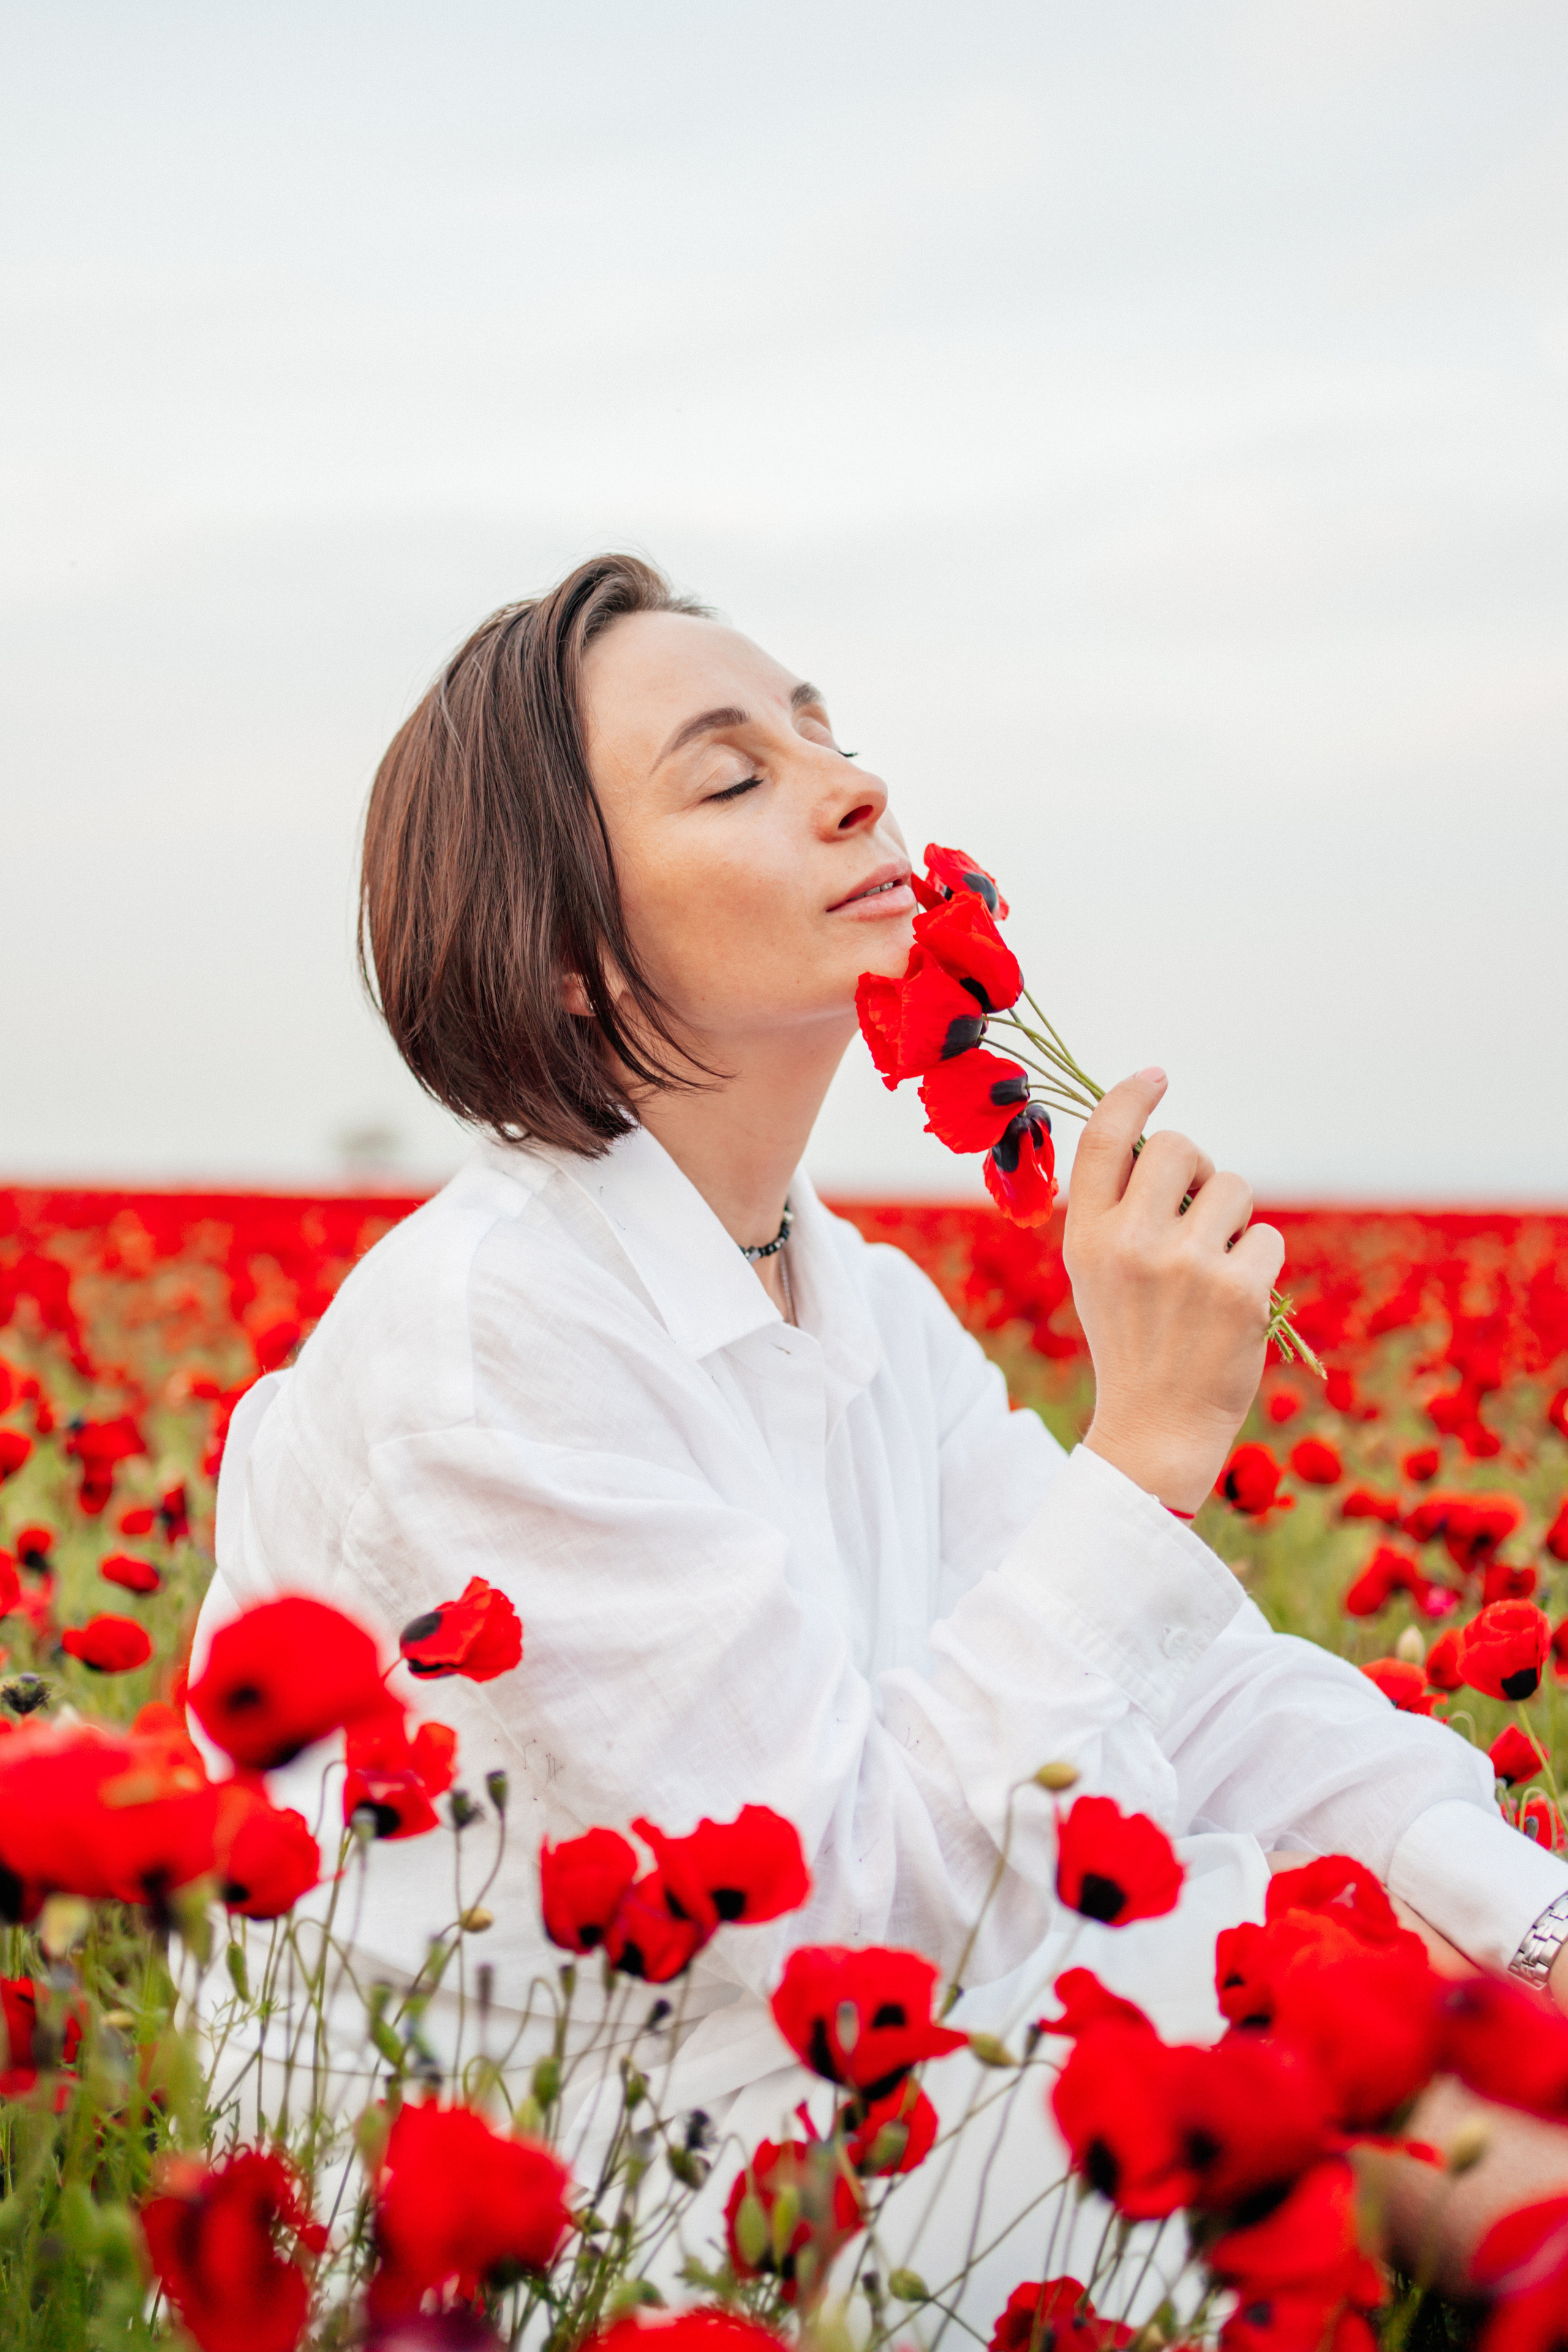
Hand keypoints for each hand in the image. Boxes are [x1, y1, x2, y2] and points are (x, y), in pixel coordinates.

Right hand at [1064, 1067, 1284, 1513]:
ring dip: (1233, 1217)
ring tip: (1214, 1264)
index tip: (1156, 1077)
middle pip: (1177, 1147)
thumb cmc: (1131, 1339)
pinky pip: (1267, 1235)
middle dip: (1196, 1164)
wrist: (1157, 1424)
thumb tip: (1153, 1140)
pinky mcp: (1239, 1290)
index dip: (1131, 1095)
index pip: (1101, 1138)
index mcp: (1086, 1236)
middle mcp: (1131, 1243)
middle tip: (1196, 1201)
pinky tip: (1238, 1298)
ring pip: (1233, 1187)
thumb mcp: (1095, 1273)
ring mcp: (1187, 1265)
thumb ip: (1114, 1210)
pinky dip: (1259, 1260)